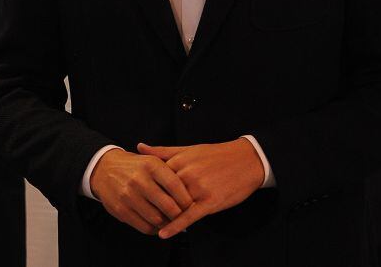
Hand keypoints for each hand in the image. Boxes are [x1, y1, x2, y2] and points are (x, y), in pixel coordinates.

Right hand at [89, 147, 193, 234]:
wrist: (103, 168)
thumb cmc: (135, 166)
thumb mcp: (151, 160)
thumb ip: (170, 174)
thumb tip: (191, 195)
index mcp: (150, 165)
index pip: (175, 186)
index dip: (186, 199)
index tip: (191, 205)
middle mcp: (139, 179)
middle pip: (169, 206)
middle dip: (179, 215)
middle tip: (182, 215)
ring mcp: (129, 195)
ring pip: (157, 219)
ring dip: (167, 223)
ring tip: (170, 220)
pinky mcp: (121, 209)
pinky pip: (145, 227)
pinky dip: (155, 229)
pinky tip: (157, 223)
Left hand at [137, 139, 264, 238]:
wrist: (246, 160)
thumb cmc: (215, 155)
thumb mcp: (188, 149)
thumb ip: (162, 151)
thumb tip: (139, 146)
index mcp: (179, 161)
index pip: (154, 177)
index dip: (145, 186)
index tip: (134, 192)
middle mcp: (186, 174)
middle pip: (162, 192)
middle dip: (152, 202)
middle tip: (139, 211)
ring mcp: (198, 189)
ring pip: (174, 205)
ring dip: (163, 215)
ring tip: (150, 223)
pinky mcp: (210, 202)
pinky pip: (189, 217)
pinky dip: (176, 225)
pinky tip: (164, 233)